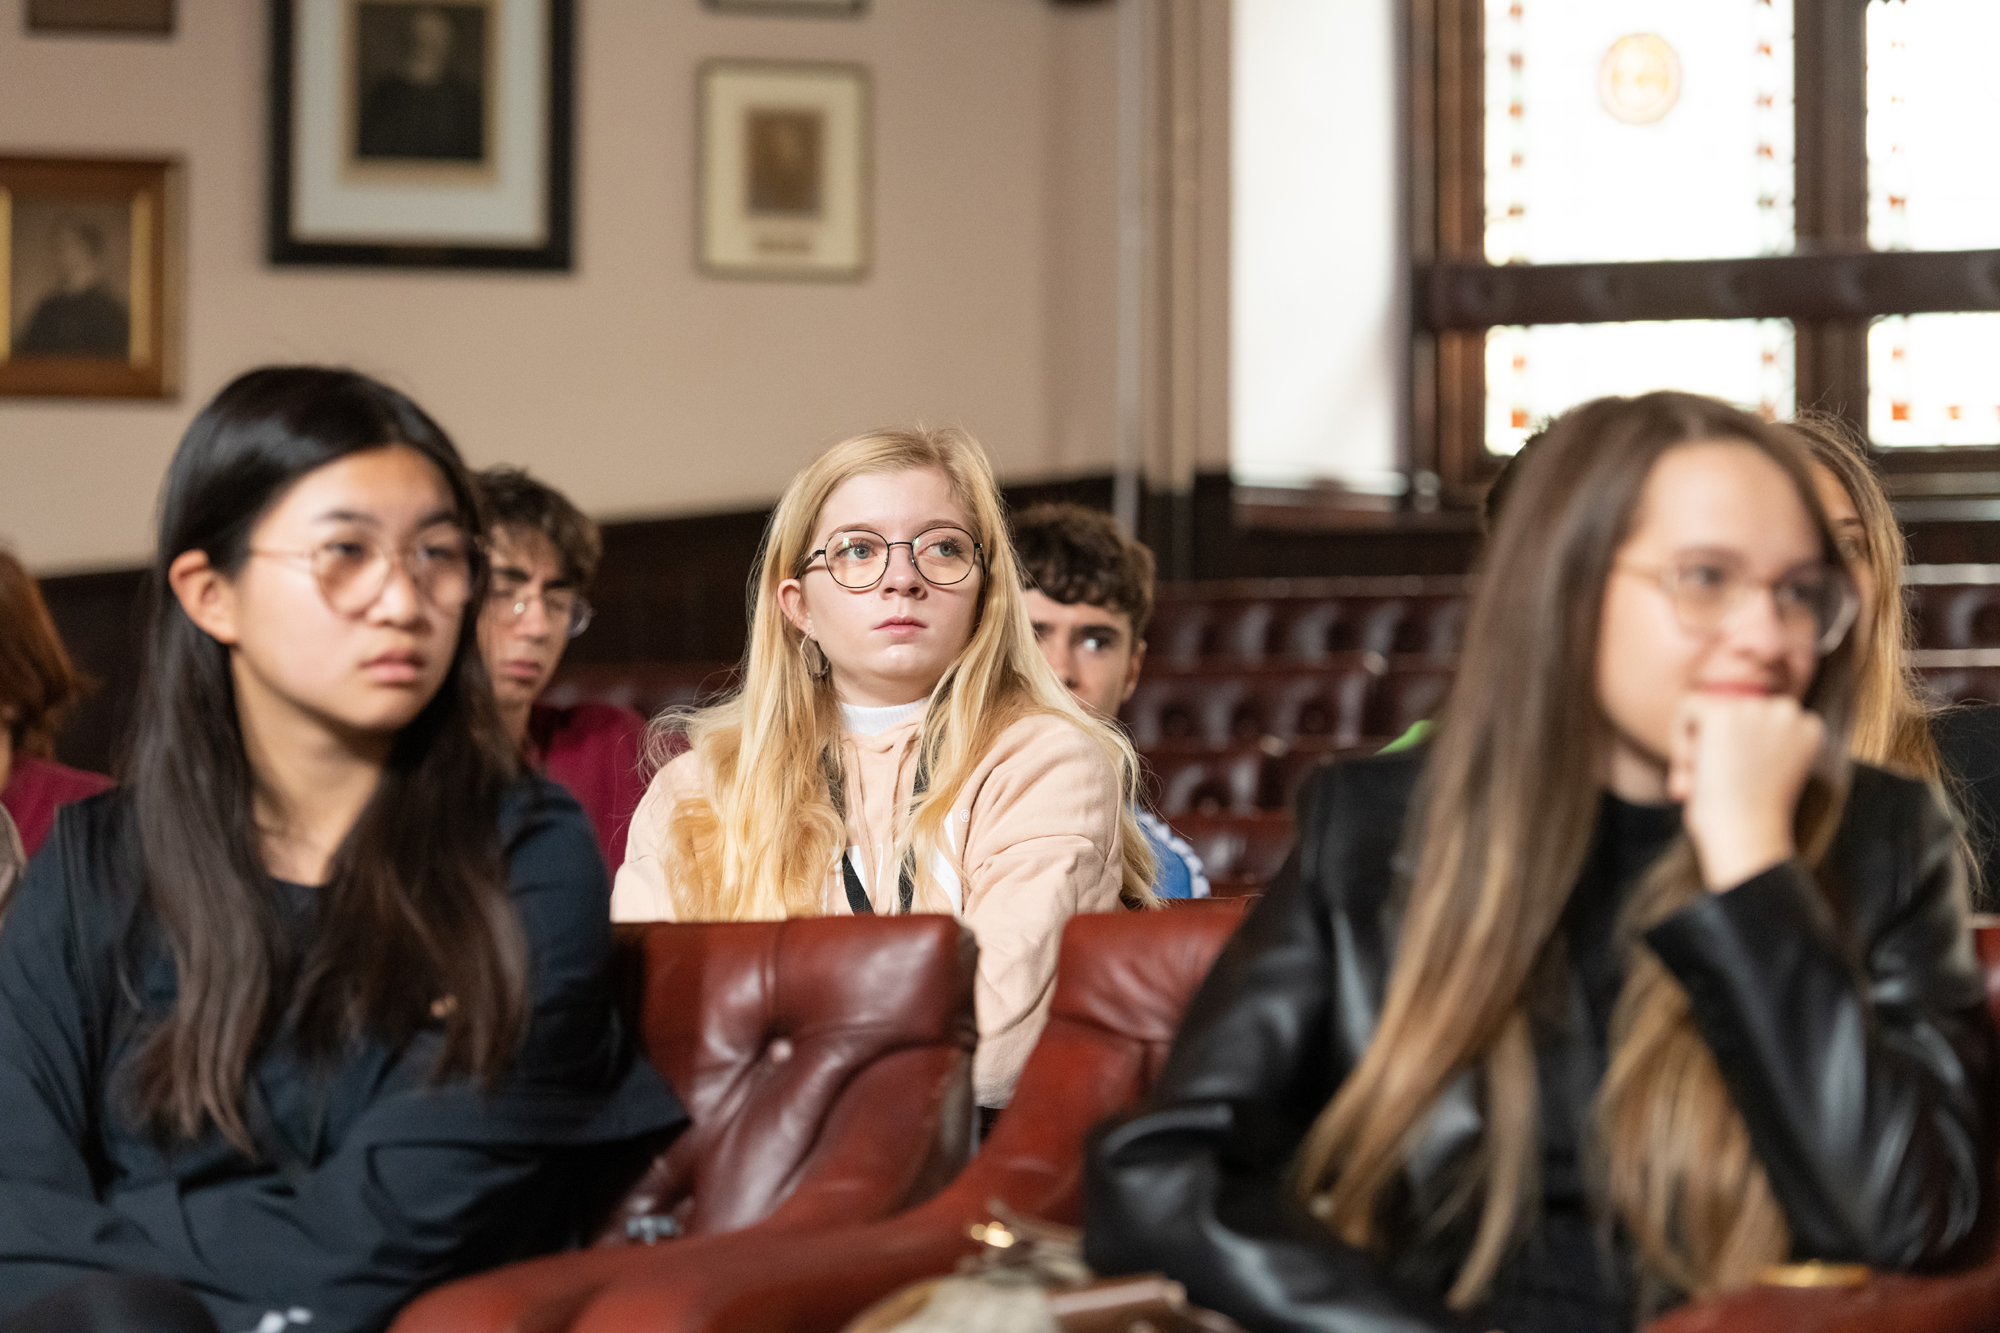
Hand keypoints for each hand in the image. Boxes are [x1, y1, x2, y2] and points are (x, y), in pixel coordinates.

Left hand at [1667, 693, 1823, 891]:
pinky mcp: (1725, 714)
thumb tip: (1711, 734)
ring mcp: (1757, 710)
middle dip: (1715, 746)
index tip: (1735, 781)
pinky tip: (1692, 768)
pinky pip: (1687, 706)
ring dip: (1697, 745)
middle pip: (1732, 710)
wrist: (1747, 837)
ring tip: (1702, 781)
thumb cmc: (1750, 820)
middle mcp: (1788, 712)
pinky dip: (1678, 737)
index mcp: (1808, 728)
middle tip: (1711, 785)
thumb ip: (1751, 745)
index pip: (1758, 718)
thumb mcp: (1763, 774)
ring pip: (1707, 709)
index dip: (1738, 749)